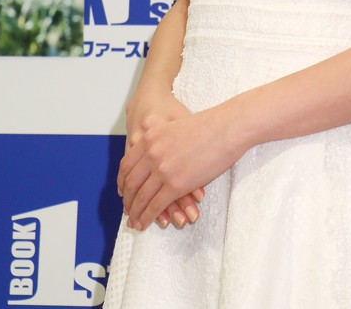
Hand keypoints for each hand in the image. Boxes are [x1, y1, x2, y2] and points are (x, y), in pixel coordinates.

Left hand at [119, 101, 242, 230]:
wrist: (227, 128)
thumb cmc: (209, 126)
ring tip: (134, 222)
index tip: (123, 191)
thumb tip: (158, 156)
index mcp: (150, 137)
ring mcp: (162, 170)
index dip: (123, 181)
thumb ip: (162, 140)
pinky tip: (145, 224)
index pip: (127, 165)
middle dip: (127, 200)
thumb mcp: (175, 126)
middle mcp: (151, 153)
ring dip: (135, 212)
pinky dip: (147, 218)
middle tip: (128, 210)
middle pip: (131, 183)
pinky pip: (154, 206)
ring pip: (140, 197)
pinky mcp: (174, 185)